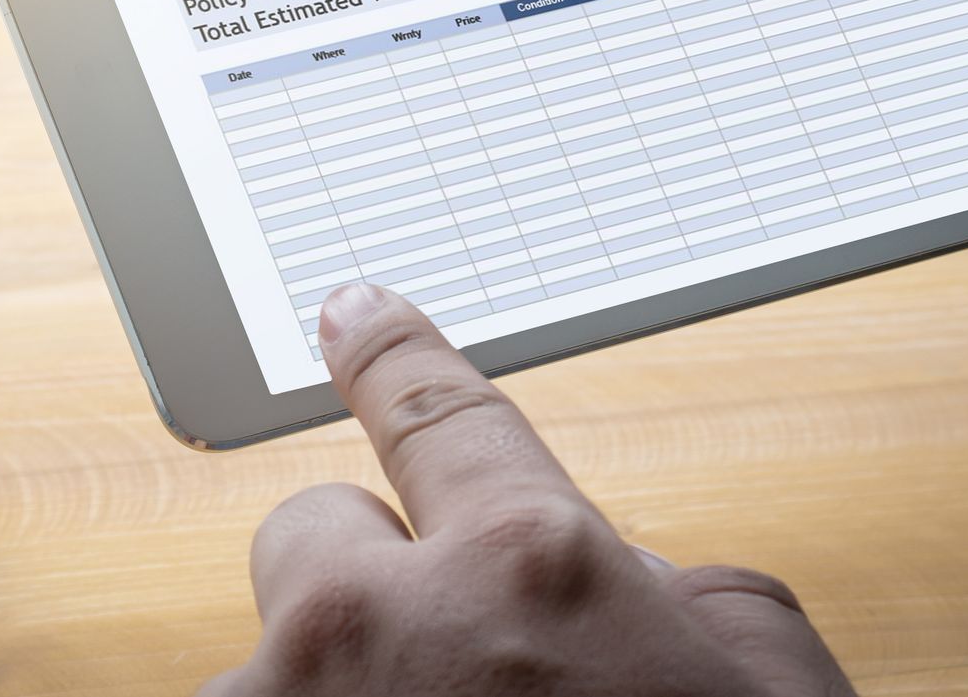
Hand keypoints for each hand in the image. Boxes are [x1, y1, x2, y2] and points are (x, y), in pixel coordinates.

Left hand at [204, 285, 854, 696]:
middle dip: (368, 584)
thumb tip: (640, 576)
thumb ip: (696, 596)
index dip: (391, 348)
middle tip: (446, 675)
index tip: (348, 307)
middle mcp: (377, 620)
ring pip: (271, 657)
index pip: (437, 405)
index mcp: (528, 566)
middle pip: (311, 530)